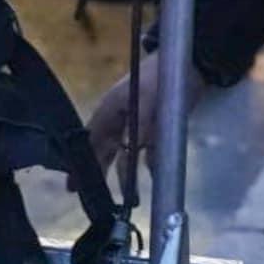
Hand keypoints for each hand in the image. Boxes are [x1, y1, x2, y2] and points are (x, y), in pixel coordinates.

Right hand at [85, 50, 205, 195]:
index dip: (82, 162)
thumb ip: (139, 128)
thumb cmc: (162, 79)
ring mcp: (137, 122)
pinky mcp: (154, 126)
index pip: (90, 140)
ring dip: (125, 173)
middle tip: (91, 195)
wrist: (191, 64)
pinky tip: (150, 175)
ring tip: (128, 198)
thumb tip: (130, 153)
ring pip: (125, 153)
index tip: (73, 184)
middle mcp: (119, 117)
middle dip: (98, 171)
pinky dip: (147, 163)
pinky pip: (147, 150)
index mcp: (110, 109)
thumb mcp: (148, 102)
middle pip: (104, 149)